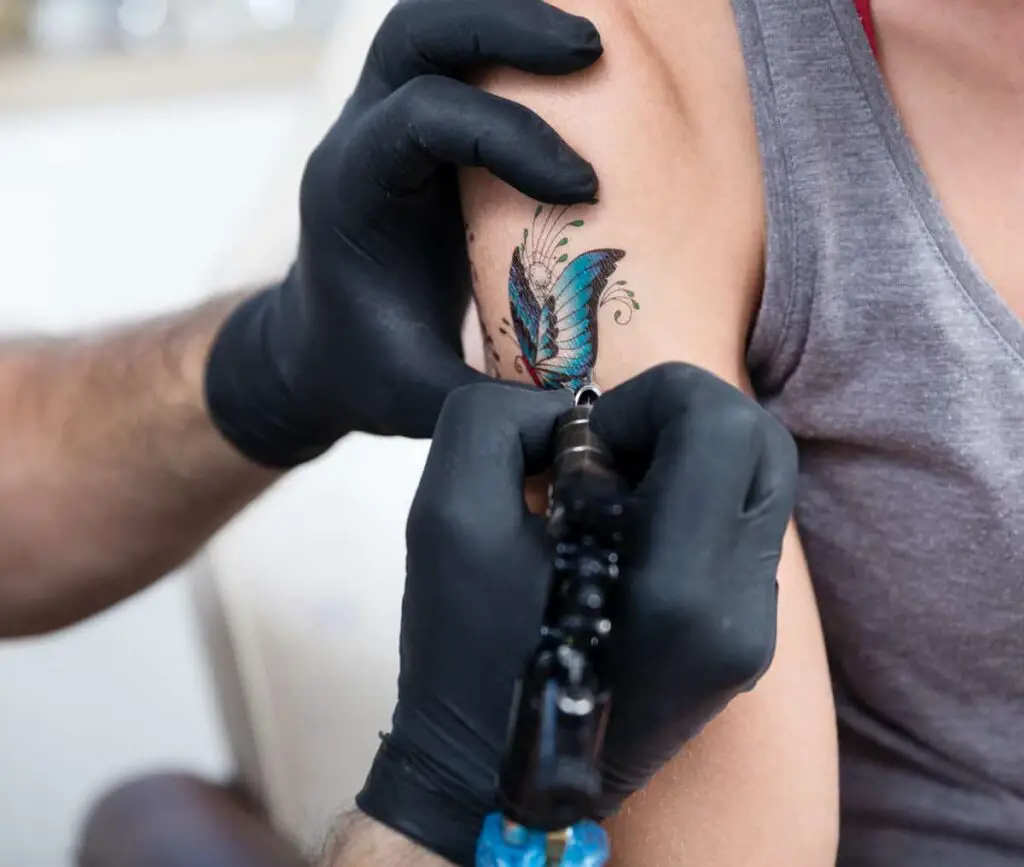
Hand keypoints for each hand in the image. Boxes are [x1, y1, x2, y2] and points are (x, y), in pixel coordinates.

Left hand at [204, 0, 602, 466]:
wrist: (323, 350)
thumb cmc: (366, 372)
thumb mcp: (419, 400)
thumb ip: (490, 406)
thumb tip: (587, 416)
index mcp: (351, 191)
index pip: (421, 122)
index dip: (508, 139)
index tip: (583, 185)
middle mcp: (362, 136)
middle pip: (417, 33)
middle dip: (504, 28)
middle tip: (593, 49)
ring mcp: (387, 118)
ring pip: (435, 22)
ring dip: (510, 15)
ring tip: (594, 38)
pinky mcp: (422, 123)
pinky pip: (459, 53)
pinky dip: (509, 39)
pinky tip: (569, 55)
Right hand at [356, 363, 796, 864]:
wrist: (495, 778)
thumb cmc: (460, 651)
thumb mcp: (443, 514)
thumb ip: (497, 421)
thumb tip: (573, 417)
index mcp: (675, 587)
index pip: (721, 420)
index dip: (646, 399)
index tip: (583, 446)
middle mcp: (740, 610)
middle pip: (761, 440)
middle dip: (678, 418)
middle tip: (605, 457)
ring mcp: (755, 632)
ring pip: (760, 481)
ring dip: (684, 459)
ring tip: (611, 502)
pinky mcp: (749, 642)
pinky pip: (740, 529)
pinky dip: (688, 504)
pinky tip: (626, 542)